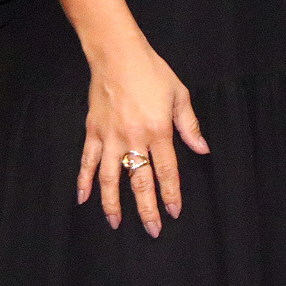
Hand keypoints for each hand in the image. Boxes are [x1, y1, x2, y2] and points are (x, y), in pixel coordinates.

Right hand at [75, 36, 209, 235]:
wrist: (118, 55)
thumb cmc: (152, 72)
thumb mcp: (179, 94)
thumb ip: (189, 125)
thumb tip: (202, 149)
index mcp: (158, 130)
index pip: (166, 170)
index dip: (171, 193)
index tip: (174, 212)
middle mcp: (134, 138)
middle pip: (140, 181)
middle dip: (146, 208)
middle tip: (152, 230)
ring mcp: (110, 137)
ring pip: (109, 178)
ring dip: (112, 203)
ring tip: (116, 224)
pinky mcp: (93, 132)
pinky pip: (86, 162)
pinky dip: (83, 182)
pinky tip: (83, 199)